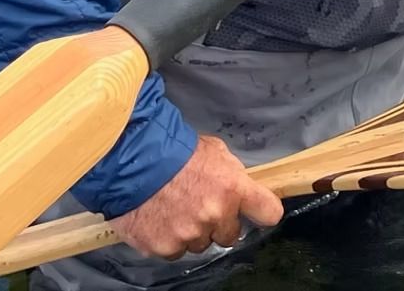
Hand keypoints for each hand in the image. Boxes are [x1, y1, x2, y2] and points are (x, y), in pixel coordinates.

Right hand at [111, 134, 281, 258]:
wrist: (135, 162)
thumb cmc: (176, 153)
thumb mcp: (215, 152)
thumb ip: (231, 174)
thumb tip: (240, 188)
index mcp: (233, 188)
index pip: (268, 212)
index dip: (265, 211)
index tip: (262, 211)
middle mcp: (215, 215)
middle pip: (230, 235)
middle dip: (220, 224)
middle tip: (203, 207)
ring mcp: (189, 234)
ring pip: (200, 244)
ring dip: (193, 232)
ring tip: (177, 209)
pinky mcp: (165, 248)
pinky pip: (175, 251)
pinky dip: (170, 239)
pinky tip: (162, 219)